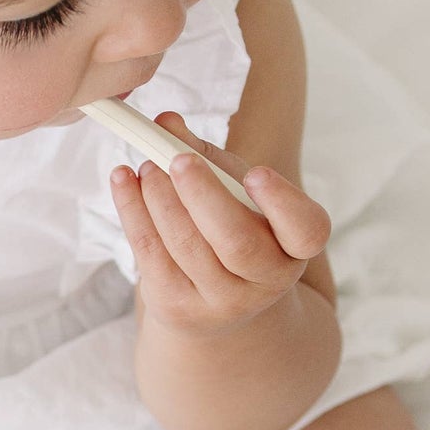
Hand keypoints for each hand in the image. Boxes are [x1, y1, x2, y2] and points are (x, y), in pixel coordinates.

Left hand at [110, 111, 329, 334]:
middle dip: (203, 196)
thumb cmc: (230, 228)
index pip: (306, 230)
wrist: (209, 298)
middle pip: (237, 242)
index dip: (282, 202)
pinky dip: (132, 211)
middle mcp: (266, 280)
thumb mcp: (232, 191)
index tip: (256, 172)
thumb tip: (166, 123)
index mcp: (294, 248)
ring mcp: (222, 301)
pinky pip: (151, 255)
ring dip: (160, 198)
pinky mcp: (178, 306)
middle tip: (178, 160)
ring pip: (187, 247)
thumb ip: (205, 154)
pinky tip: (122, 180)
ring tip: (146, 165)